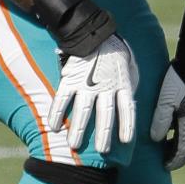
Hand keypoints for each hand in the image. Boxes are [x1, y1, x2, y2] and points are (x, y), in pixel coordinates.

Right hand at [47, 35, 138, 153]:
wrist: (93, 32)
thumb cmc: (116, 54)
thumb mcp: (130, 68)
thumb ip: (131, 85)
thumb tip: (132, 101)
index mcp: (121, 83)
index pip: (127, 107)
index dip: (127, 124)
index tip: (125, 140)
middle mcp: (105, 86)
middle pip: (105, 113)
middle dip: (103, 133)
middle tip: (102, 150)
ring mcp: (86, 83)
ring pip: (83, 109)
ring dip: (78, 128)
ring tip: (73, 146)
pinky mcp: (70, 79)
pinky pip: (62, 98)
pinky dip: (56, 113)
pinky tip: (52, 127)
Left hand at [150, 64, 184, 170]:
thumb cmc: (180, 82)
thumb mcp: (166, 100)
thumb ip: (161, 120)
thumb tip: (155, 139)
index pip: (182, 150)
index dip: (173, 160)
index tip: (165, 166)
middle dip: (182, 159)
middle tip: (171, 163)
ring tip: (172, 150)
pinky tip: (175, 131)